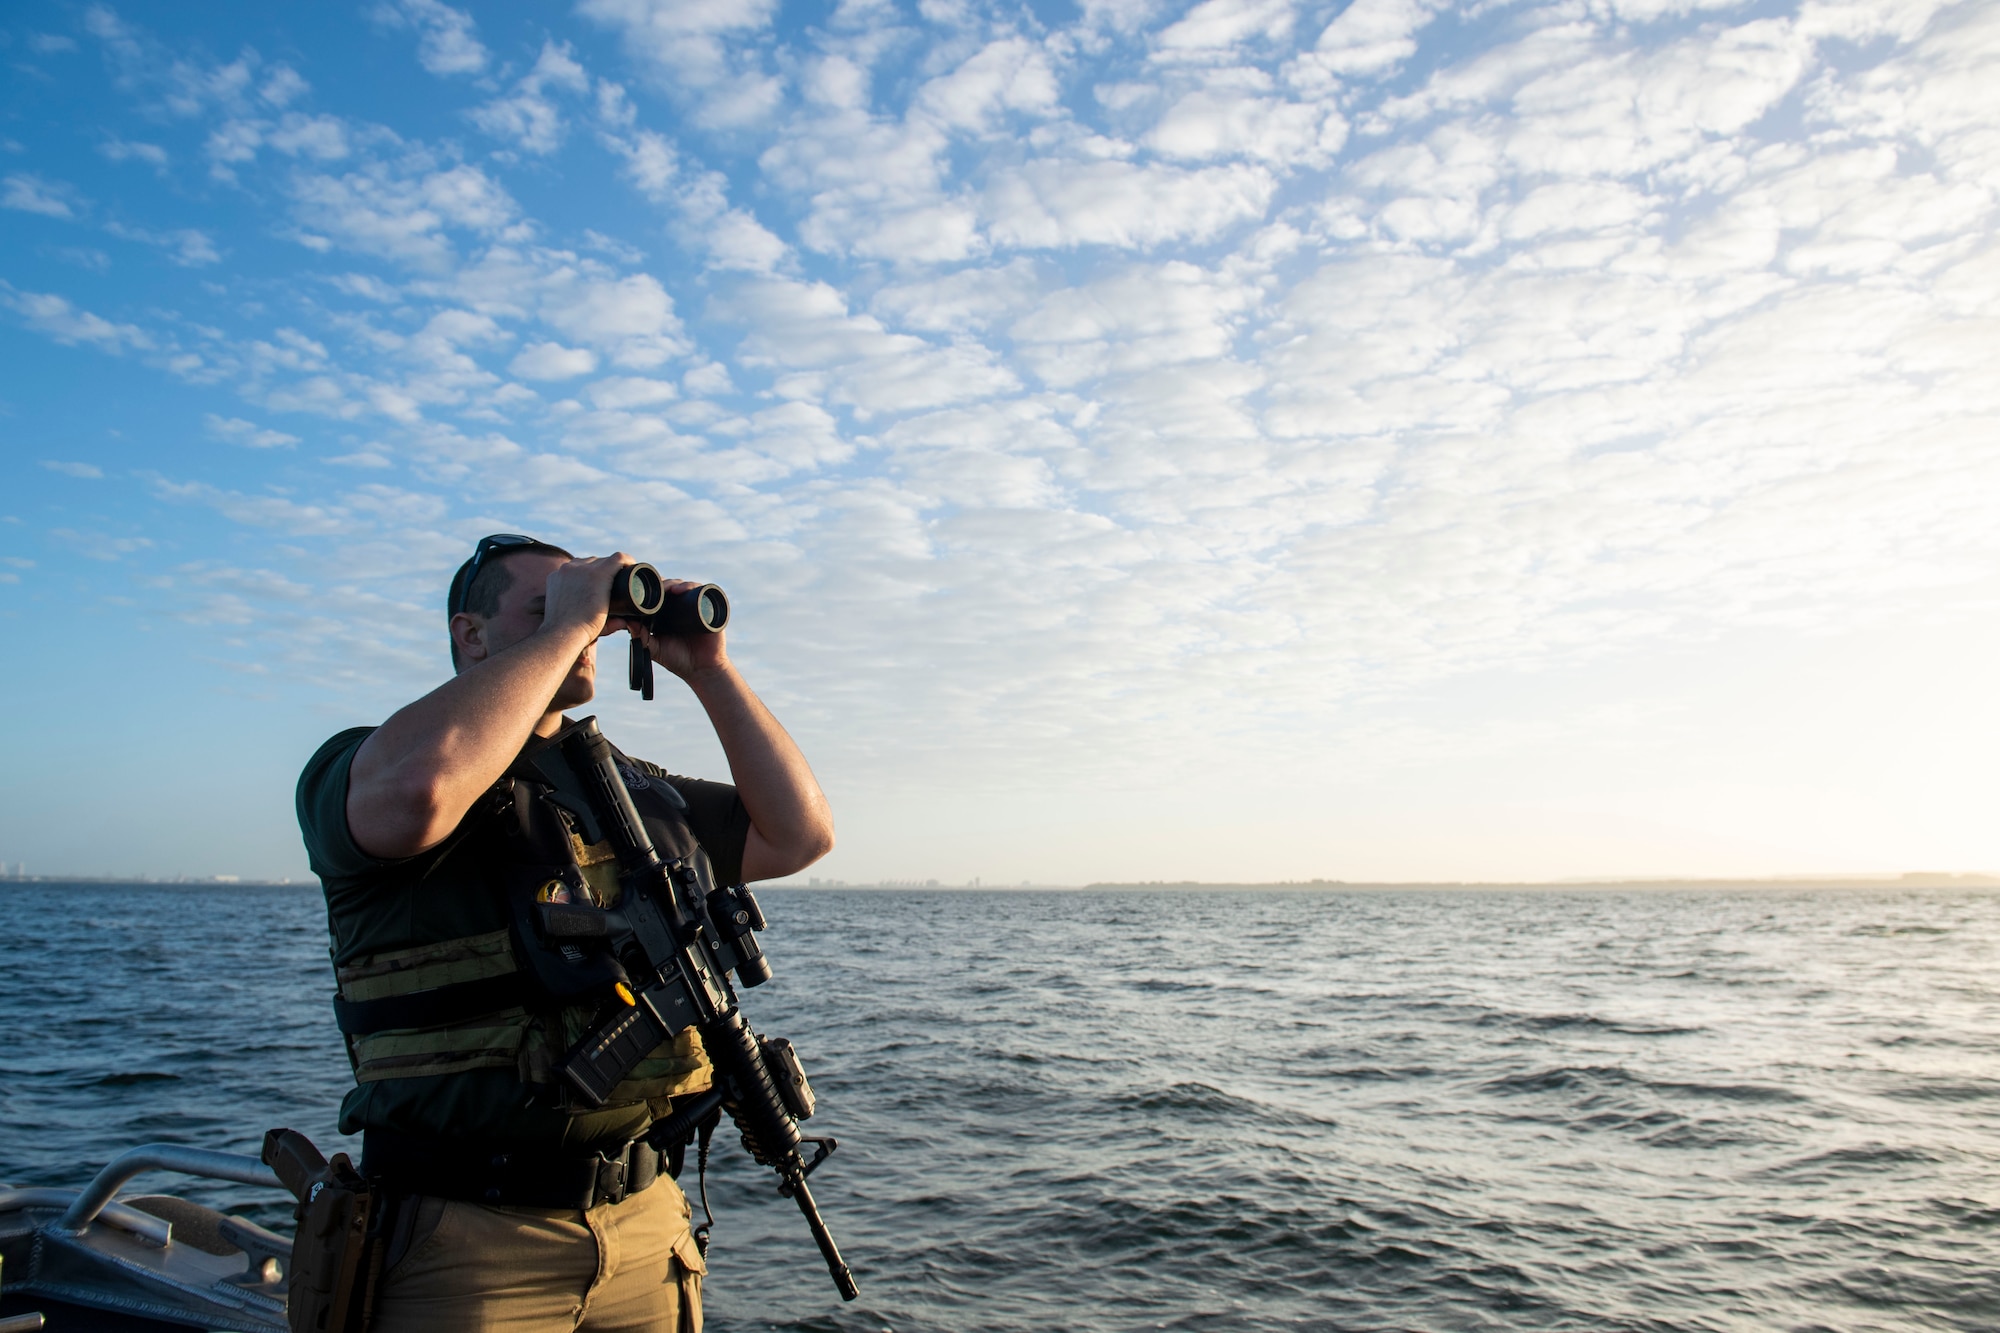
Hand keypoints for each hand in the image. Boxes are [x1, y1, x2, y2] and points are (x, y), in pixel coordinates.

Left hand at [540, 553, 631, 639]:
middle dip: (608, 567)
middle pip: (600, 559)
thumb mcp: (609, 620)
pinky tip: (578, 585)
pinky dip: (575, 574)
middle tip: (612, 577)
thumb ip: (619, 619)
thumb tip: (624, 621)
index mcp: (598, 575)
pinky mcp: (555, 575)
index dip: (627, 560)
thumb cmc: (586, 628)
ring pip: (584, 561)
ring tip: (594, 580)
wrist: (561, 633)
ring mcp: (566, 570)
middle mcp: (581, 568)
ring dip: (591, 568)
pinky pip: (569, 569)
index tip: (629, 564)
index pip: (618, 557)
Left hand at [608, 577, 730, 680]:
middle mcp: (681, 608)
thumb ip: (642, 638)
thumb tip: (628, 622)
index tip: (643, 587)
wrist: (703, 670)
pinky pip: (703, 592)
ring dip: (677, 584)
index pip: (659, 595)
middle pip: (672, 587)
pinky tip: (684, 590)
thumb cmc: (678, 661)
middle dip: (664, 583)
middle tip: (657, 587)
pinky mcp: (709, 609)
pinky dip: (694, 587)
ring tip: (670, 589)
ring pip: (686, 587)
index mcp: (666, 614)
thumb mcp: (656, 649)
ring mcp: (695, 607)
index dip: (652, 588)